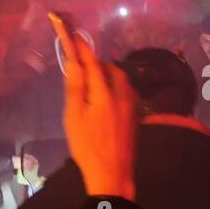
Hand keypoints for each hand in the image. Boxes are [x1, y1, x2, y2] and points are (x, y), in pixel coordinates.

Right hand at [50, 13, 137, 199]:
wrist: (112, 173)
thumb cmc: (87, 146)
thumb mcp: (73, 116)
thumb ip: (75, 87)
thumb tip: (73, 61)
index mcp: (104, 92)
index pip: (92, 62)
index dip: (82, 48)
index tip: (73, 35)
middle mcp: (122, 94)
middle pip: (110, 69)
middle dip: (96, 62)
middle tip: (81, 64)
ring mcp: (132, 105)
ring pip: (122, 80)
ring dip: (107, 74)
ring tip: (93, 79)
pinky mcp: (136, 116)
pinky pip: (127, 91)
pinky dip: (115, 86)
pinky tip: (107, 96)